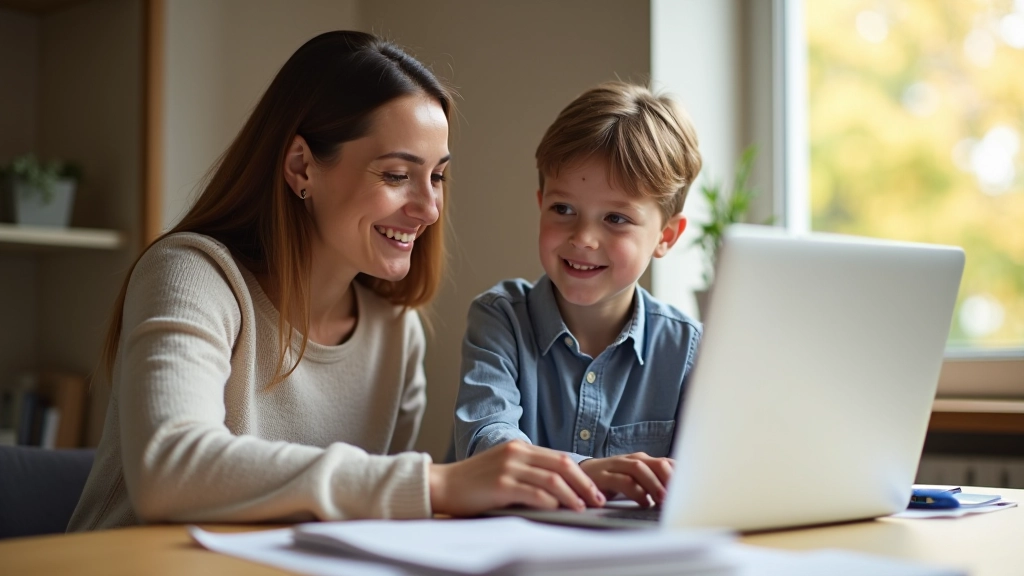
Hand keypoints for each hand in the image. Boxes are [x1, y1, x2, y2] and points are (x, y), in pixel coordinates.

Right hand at [429, 440, 605, 515]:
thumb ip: (528, 471)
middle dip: (584, 484)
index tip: (594, 490)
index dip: (581, 474)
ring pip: (552, 479)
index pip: (560, 457)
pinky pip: (534, 492)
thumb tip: (560, 488)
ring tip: (582, 507)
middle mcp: (516, 453)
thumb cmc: (473, 482)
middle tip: (597, 499)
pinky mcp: (500, 485)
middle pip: (562, 464)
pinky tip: (558, 509)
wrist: (442, 485)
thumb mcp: (504, 468)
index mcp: (519, 447)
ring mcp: (508, 468)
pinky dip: (550, 501)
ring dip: (572, 495)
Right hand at [578, 453, 673, 506]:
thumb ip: (656, 483)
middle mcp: (632, 459)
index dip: (680, 476)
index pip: (667, 463)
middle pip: (656, 463)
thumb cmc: (615, 479)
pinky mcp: (603, 476)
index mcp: (643, 460)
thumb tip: (679, 496)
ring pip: (639, 469)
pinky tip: (643, 502)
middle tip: (678, 496)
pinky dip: (635, 491)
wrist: (583, 475)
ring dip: (653, 484)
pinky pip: (621, 480)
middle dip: (669, 479)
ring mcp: (617, 465)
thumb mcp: (637, 480)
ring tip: (662, 499)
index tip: (691, 490)